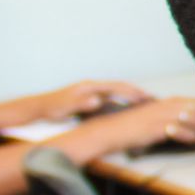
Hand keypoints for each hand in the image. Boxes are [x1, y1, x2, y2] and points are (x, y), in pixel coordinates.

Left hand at [31, 79, 149, 121]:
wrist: (40, 106)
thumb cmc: (52, 107)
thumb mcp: (65, 107)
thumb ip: (81, 103)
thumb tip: (97, 100)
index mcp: (90, 87)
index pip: (117, 87)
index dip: (133, 93)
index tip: (147, 98)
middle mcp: (93, 87)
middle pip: (120, 86)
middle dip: (137, 92)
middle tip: (154, 99)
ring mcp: (92, 91)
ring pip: (118, 91)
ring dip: (132, 95)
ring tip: (147, 102)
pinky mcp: (91, 97)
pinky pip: (113, 96)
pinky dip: (124, 100)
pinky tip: (129, 106)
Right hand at [52, 96, 194, 163]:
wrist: (107, 132)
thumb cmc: (131, 128)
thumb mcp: (154, 120)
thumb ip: (173, 120)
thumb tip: (194, 127)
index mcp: (167, 103)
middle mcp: (165, 106)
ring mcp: (160, 116)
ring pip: (190, 119)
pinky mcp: (153, 127)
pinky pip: (176, 130)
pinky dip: (188, 135)